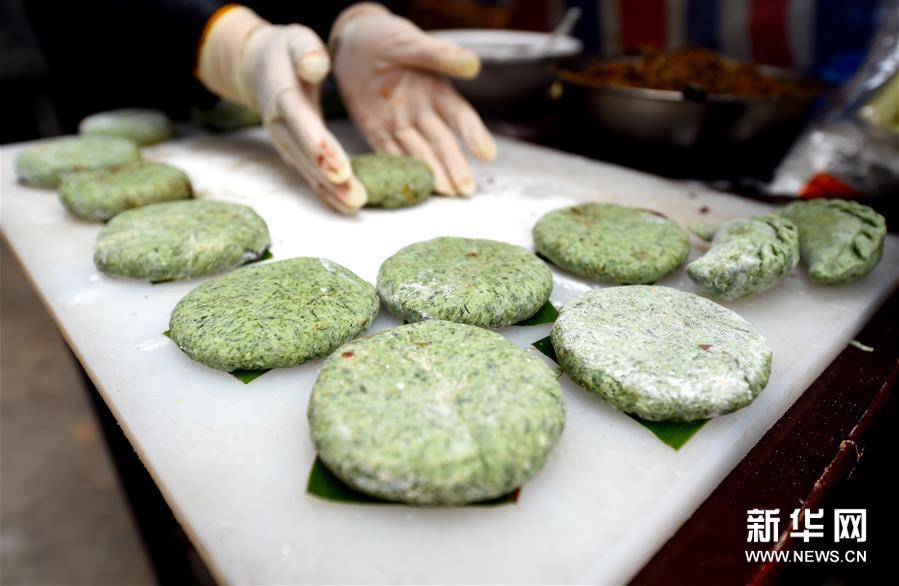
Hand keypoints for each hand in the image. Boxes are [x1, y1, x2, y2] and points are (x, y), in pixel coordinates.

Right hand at [197, 7, 365, 212]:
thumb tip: (314, 66)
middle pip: (306, 156)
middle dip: (330, 180)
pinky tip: (344, 204)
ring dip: (330, 192)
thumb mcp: (296, 40)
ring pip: (307, 171)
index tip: (340, 170)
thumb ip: (306, 51)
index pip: (302, 123)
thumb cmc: (287, 51)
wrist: (259, 66)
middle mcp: (280, 124)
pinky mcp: (291, 151)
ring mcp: (284, 141)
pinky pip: (308, 174)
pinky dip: (325, 191)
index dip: (320, 147)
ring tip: (354, 206)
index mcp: (283, 95)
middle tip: (356, 199)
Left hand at [331, 3, 496, 195]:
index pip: (460, 115)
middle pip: (442, 142)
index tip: (487, 154)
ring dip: (432, 173)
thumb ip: (439, 55)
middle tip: (465, 190)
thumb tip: (473, 64)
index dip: (474, 134)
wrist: (351, 43)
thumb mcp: (410, 41)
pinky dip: (399, 170)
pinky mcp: (376, 131)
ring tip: (445, 193)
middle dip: (454, 166)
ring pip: (418, 153)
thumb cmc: (384, 37)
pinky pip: (388, 153)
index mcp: (436, 89)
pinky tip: (411, 186)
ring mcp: (399, 123)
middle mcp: (422, 111)